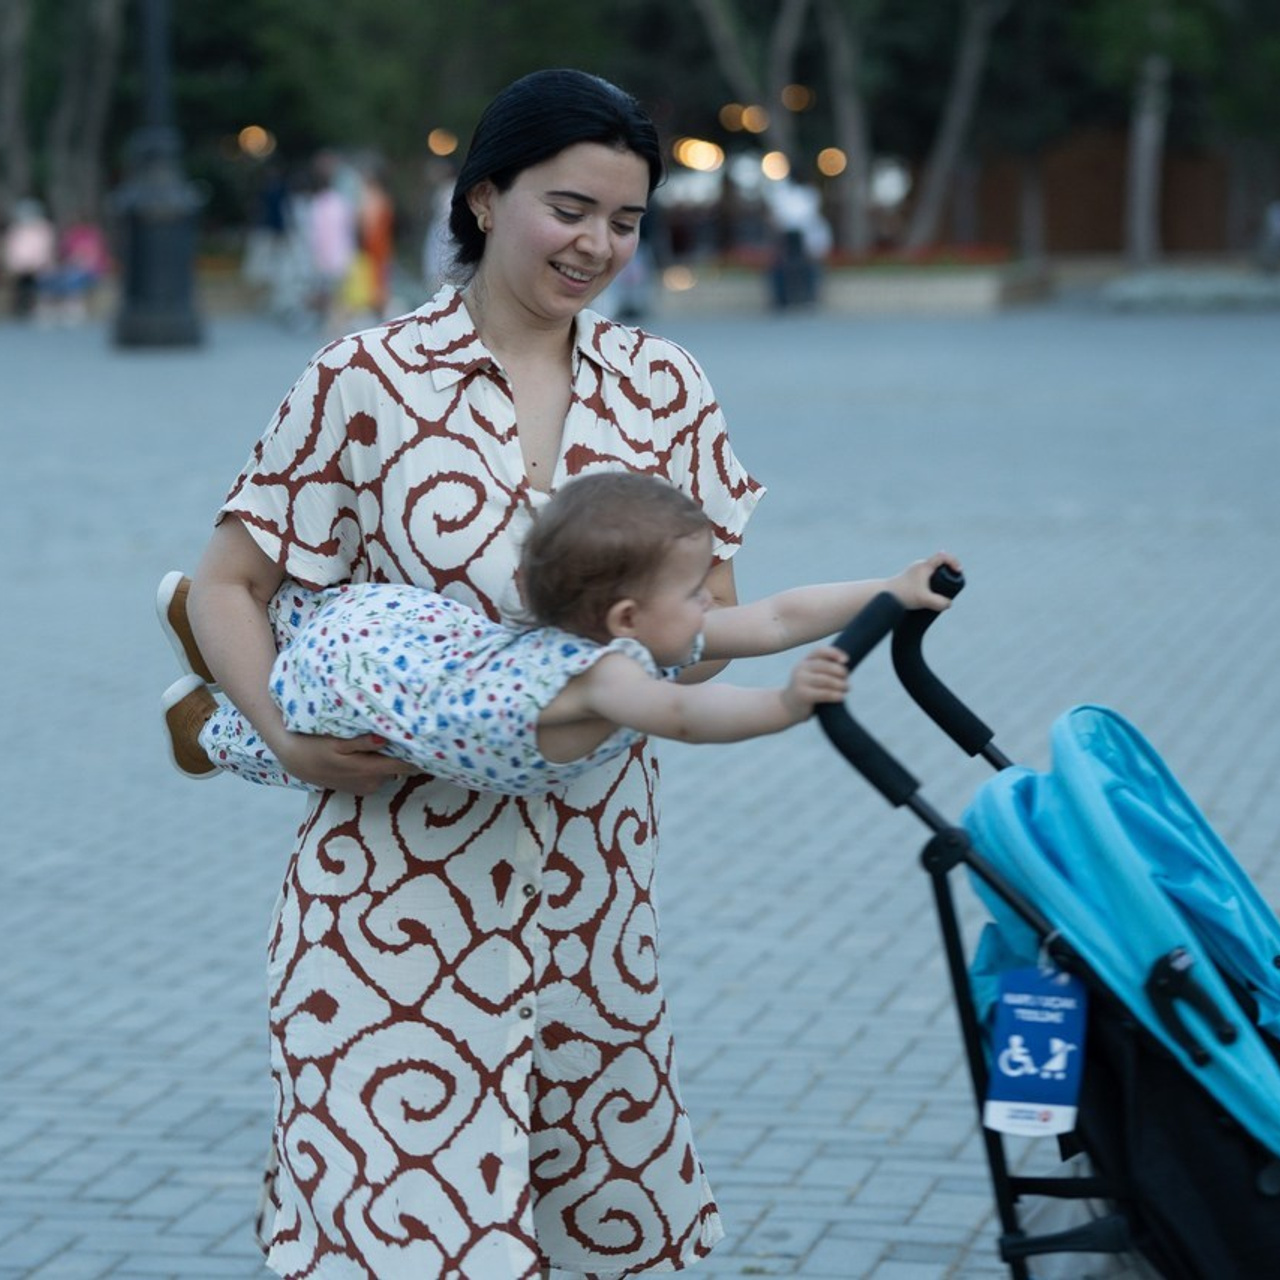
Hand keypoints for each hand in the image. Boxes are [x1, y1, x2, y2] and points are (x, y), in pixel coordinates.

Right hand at [273, 730, 419, 794]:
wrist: (295, 760)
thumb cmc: (315, 747)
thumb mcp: (334, 743)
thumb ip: (360, 743)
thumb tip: (381, 739)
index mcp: (369, 771)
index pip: (406, 765)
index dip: (421, 756)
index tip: (437, 745)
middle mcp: (372, 782)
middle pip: (402, 768)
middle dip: (412, 754)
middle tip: (426, 735)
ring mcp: (368, 786)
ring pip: (391, 770)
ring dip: (396, 757)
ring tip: (404, 738)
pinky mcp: (362, 787)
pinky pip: (381, 773)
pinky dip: (384, 763)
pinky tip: (382, 749)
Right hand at [782, 645, 849, 719]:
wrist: (788, 707)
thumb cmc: (807, 690)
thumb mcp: (812, 676)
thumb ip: (824, 669)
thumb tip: (845, 664)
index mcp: (804, 662)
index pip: (820, 651)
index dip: (834, 653)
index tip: (846, 660)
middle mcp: (800, 669)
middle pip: (825, 665)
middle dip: (840, 671)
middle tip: (846, 678)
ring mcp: (800, 682)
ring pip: (826, 679)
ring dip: (840, 684)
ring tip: (846, 688)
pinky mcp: (803, 695)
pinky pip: (824, 693)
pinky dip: (835, 695)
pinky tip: (841, 697)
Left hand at [888, 551, 961, 611]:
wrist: (884, 596)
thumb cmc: (903, 594)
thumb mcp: (923, 599)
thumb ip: (939, 602)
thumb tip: (949, 604)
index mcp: (924, 566)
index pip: (943, 556)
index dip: (953, 561)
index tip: (958, 571)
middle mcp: (920, 566)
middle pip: (940, 564)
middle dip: (949, 572)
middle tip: (953, 584)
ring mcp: (915, 572)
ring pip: (933, 572)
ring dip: (940, 578)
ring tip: (944, 591)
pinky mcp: (912, 580)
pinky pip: (927, 578)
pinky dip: (933, 583)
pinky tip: (935, 593)